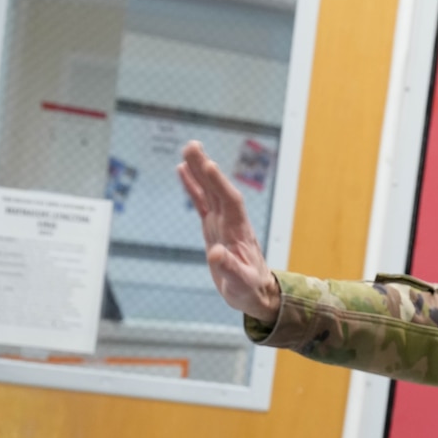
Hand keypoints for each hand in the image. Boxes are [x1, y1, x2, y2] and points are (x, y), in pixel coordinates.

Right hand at [176, 140, 279, 323]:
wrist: (255, 292)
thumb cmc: (249, 289)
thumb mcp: (239, 283)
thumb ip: (229, 268)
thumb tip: (215, 253)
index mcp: (239, 232)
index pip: (230, 203)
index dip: (220, 185)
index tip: (210, 165)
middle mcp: (231, 222)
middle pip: (218, 189)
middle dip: (206, 168)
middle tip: (192, 145)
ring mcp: (222, 222)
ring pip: (209, 191)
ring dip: (200, 170)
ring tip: (188, 148)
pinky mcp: (213, 227)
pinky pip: (201, 202)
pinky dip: (193, 185)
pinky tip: (183, 169)